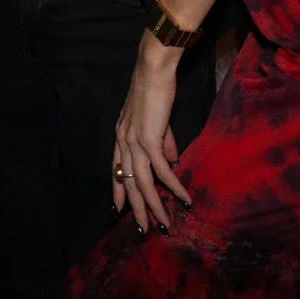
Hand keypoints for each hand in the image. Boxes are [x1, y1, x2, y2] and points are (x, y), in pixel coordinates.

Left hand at [111, 39, 189, 232]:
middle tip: (143, 230)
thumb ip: (163, 142)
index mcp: (121, 137)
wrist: (154, 68)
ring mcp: (134, 142)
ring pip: (143, 183)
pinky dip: (173, 186)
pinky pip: (162, 170)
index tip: (118, 210)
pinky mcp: (149, 139)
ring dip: (155, 206)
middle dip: (136, 209)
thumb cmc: (156, 88)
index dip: (118, 191)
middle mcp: (123, 143)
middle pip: (128, 184)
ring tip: (165, 224)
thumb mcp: (157, 120)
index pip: (116, 170)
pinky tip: (184, 198)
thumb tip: (172, 163)